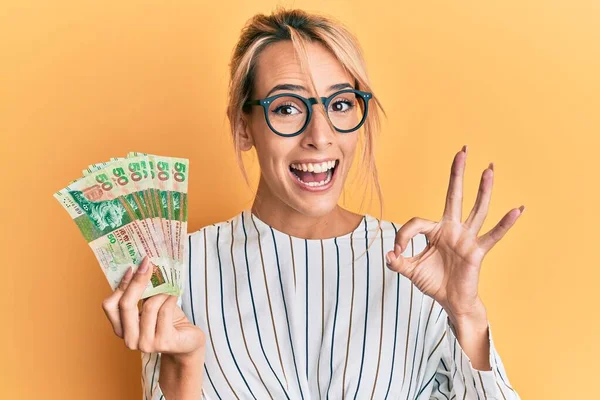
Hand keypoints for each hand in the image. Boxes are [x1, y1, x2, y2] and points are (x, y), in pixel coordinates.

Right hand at [101, 256, 205, 359]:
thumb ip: (143, 292)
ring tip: (169, 285)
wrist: (188, 342)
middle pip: (126, 305)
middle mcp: (129, 339)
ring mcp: (145, 343)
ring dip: (160, 291)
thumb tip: (142, 266)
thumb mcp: (151, 305)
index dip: (120, 285)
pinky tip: (175, 293)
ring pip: (149, 307)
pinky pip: (164, 311)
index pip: (110, 305)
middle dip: (137, 281)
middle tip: (148, 264)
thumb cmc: (168, 321)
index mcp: (121, 329)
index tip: (132, 267)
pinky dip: (170, 298)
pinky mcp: (163, 342)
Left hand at [385, 145, 523, 319]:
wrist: (450, 302)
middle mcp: (452, 229)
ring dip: (483, 190)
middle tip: (462, 151)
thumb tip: (389, 255)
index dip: (403, 236)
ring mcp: (466, 238)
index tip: (397, 252)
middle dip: (457, 174)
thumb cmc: (433, 282)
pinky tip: (518, 209)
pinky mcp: (477, 251)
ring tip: (489, 169)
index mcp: (436, 231)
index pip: (417, 223)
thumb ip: (398, 262)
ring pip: (476, 210)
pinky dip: (505, 223)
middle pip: (454, 196)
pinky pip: (493, 236)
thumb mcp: (410, 270)